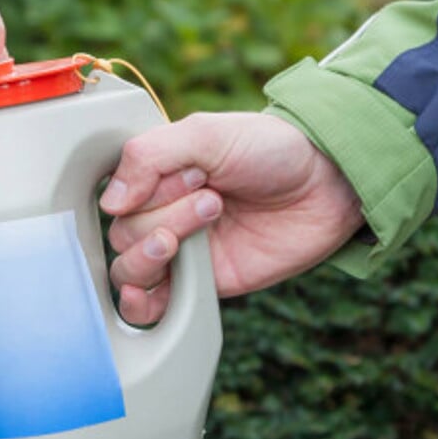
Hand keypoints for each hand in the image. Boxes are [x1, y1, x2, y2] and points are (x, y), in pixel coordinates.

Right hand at [99, 112, 364, 324]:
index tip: (191, 172)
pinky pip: (151, 305)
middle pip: (123, 233)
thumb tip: (110, 202)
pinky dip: (136, 304)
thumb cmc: (272, 151)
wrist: (326, 186)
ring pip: (128, 268)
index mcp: (156, 175)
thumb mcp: (208, 133)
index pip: (117, 195)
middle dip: (167, 214)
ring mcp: (179, 251)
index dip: (148, 189)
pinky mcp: (199, 285)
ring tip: (205, 224)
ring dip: (156, 251)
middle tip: (213, 198)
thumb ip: (150, 155)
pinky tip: (142, 292)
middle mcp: (162, 213)